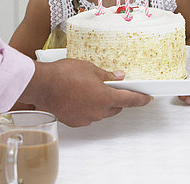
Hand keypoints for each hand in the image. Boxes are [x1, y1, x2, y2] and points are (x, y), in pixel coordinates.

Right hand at [19, 59, 151, 125]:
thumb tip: (118, 77)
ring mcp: (86, 118)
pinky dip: (87, 108)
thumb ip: (107, 76)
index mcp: (106, 98)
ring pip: (101, 112)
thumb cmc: (63, 75)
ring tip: (90, 89)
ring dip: (100, 103)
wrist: (42, 85)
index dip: (141, 99)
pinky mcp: (74, 122)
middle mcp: (98, 111)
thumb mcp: (90, 69)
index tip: (147, 99)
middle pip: (115, 107)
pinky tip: (80, 97)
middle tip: (111, 87)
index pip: (130, 100)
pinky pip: (87, 115)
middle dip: (116, 98)